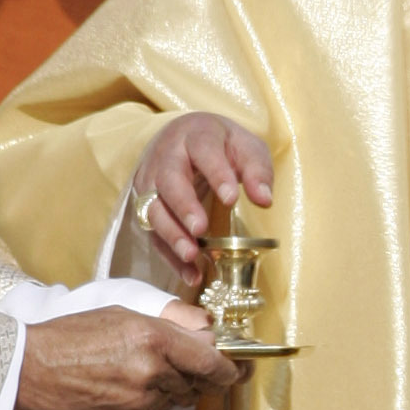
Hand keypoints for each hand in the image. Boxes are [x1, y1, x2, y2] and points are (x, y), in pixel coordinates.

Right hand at [18, 301, 242, 409]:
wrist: (27, 369)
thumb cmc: (70, 335)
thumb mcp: (123, 313)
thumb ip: (170, 324)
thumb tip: (207, 332)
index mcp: (153, 341)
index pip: (211, 364)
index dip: (231, 371)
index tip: (239, 371)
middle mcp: (150, 375)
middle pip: (194, 386)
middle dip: (192, 377)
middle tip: (177, 365)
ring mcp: (135, 406)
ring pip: (169, 402)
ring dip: (163, 390)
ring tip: (130, 371)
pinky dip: (138, 403)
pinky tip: (113, 387)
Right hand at [130, 113, 275, 285]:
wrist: (184, 138)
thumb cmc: (221, 145)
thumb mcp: (245, 146)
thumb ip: (257, 170)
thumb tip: (264, 200)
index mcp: (195, 136)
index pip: (204, 151)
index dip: (217, 175)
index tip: (231, 199)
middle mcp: (167, 156)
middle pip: (169, 180)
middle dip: (184, 206)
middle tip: (199, 228)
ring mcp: (151, 181)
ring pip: (153, 208)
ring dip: (171, 234)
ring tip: (191, 255)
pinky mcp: (146, 205)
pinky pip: (153, 232)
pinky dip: (169, 255)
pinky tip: (190, 273)